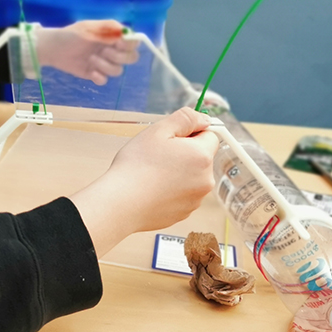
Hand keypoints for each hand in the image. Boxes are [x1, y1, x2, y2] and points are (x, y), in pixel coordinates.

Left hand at [32, 20, 139, 84]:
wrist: (53, 49)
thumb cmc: (70, 35)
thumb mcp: (88, 27)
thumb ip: (108, 29)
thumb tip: (126, 31)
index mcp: (113, 37)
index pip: (133, 42)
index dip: (129, 44)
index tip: (118, 43)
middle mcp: (112, 50)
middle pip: (131, 58)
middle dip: (119, 56)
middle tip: (104, 51)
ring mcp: (104, 63)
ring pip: (118, 71)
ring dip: (106, 66)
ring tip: (91, 58)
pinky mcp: (95, 74)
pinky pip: (105, 80)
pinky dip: (99, 77)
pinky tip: (90, 71)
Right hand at [68, 108, 219, 256]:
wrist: (121, 204)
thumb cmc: (136, 166)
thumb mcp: (158, 131)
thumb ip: (185, 118)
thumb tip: (204, 119)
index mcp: (202, 156)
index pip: (210, 135)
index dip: (191, 132)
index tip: (172, 137)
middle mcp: (205, 180)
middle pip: (201, 157)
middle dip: (184, 153)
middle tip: (158, 154)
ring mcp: (195, 199)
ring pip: (192, 176)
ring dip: (178, 172)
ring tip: (152, 173)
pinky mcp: (184, 212)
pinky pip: (182, 194)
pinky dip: (171, 190)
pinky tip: (152, 188)